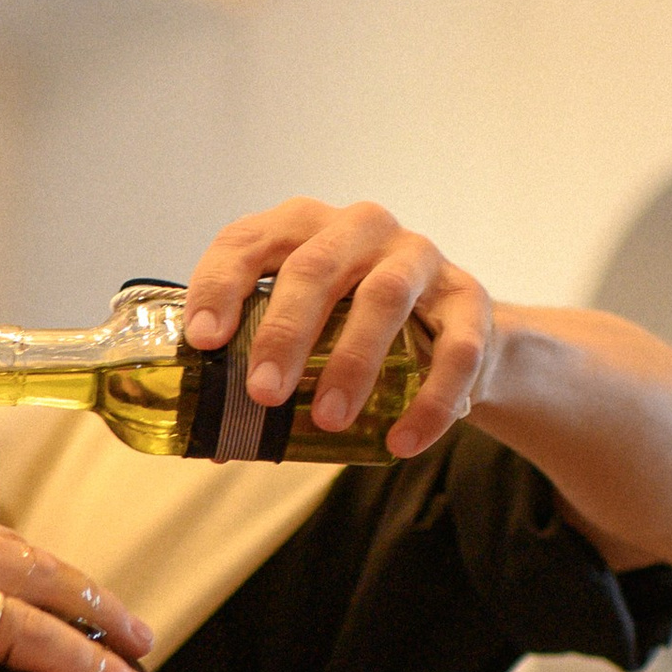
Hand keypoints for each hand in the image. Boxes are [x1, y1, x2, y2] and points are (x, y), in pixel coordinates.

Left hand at [180, 199, 494, 456]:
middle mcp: (360, 228)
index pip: (248, 241)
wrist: (452, 331)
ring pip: (383, 297)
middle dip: (285, 333)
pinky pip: (455, 348)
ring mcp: (418, 257)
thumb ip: (264, 372)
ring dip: (353, 361)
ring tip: (328, 419)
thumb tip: (218, 444)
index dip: (219, 287)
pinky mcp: (468, 298)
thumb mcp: (306, 332)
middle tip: (264, 394)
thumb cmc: (354, 327)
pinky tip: (402, 441)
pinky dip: (429, 399)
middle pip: (315, 266)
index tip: (202, 342)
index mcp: (303, 227)